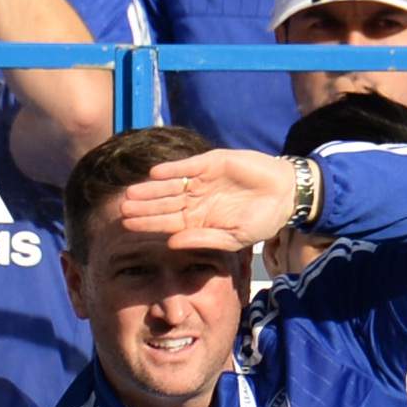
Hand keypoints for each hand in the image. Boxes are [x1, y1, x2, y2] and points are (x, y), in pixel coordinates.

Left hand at [119, 150, 300, 251]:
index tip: (126, 226)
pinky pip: (187, 166)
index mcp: (198, 219)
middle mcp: (195, 200)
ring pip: (170, 185)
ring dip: (150, 189)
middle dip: (143, 207)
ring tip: (130, 193)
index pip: (166, 222)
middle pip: (163, 203)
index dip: (147, 223)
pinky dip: (171, 169)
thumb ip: (203, 240)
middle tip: (121, 209)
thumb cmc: (261, 221)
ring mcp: (202, 180)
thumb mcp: (233, 238)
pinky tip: (154, 174)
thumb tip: (172, 244)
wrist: (285, 195)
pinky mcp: (212, 163)